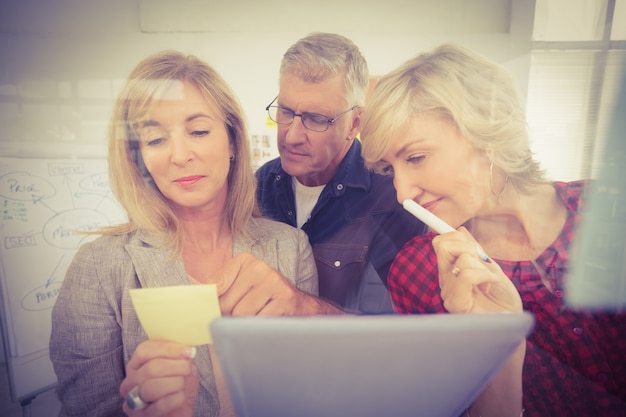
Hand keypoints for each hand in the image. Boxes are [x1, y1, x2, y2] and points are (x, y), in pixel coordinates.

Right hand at [120, 340, 197, 416]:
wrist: (178, 410)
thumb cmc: (177, 386)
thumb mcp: (180, 367)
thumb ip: (179, 356)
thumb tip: (187, 351)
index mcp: (137, 363)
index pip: (144, 350)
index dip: (168, 349)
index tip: (188, 352)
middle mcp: (131, 380)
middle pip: (150, 368)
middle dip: (176, 366)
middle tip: (189, 368)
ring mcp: (133, 399)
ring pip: (152, 387)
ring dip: (175, 383)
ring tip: (184, 384)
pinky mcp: (140, 415)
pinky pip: (158, 406)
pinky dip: (175, 399)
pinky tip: (181, 396)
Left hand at [215, 252, 340, 315]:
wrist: (299, 306)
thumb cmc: (263, 298)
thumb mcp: (240, 286)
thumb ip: (218, 287)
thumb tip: (194, 295)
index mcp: (245, 260)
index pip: (215, 284)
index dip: (211, 302)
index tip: (207, 310)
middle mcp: (259, 267)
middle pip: (226, 303)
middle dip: (229, 315)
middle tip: (241, 314)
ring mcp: (274, 282)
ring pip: (240, 314)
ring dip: (245, 322)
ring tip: (257, 315)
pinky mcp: (284, 299)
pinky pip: (257, 321)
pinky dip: (259, 326)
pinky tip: (267, 319)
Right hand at [432, 227, 521, 313]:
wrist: (511, 323)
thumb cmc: (502, 300)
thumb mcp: (491, 268)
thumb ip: (475, 252)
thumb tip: (460, 231)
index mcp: (450, 271)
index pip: (440, 244)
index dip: (444, 230)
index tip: (455, 227)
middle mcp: (445, 280)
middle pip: (442, 244)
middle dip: (467, 244)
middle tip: (482, 258)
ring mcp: (448, 292)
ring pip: (462, 258)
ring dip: (482, 265)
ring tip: (490, 279)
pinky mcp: (455, 303)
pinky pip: (466, 275)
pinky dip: (484, 275)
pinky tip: (491, 284)